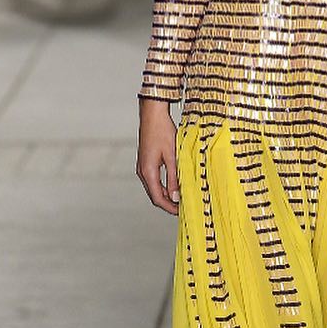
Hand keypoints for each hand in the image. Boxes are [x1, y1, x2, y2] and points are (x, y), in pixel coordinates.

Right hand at [136, 98, 178, 213]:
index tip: (182, 212)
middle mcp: (142, 172)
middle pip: (155, 195)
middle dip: (169, 204)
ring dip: (166, 195)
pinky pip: (154, 180)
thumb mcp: (172, 156)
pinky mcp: (146, 162)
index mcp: (148, 172)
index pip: (158, 198)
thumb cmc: (163, 132)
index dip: (170, 208)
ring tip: (181, 198)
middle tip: (183, 207)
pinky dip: (163, 186)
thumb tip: (176, 197)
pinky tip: (174, 185)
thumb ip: (174, 178)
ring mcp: (142, 167)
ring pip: (154, 188)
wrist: (153, 115)